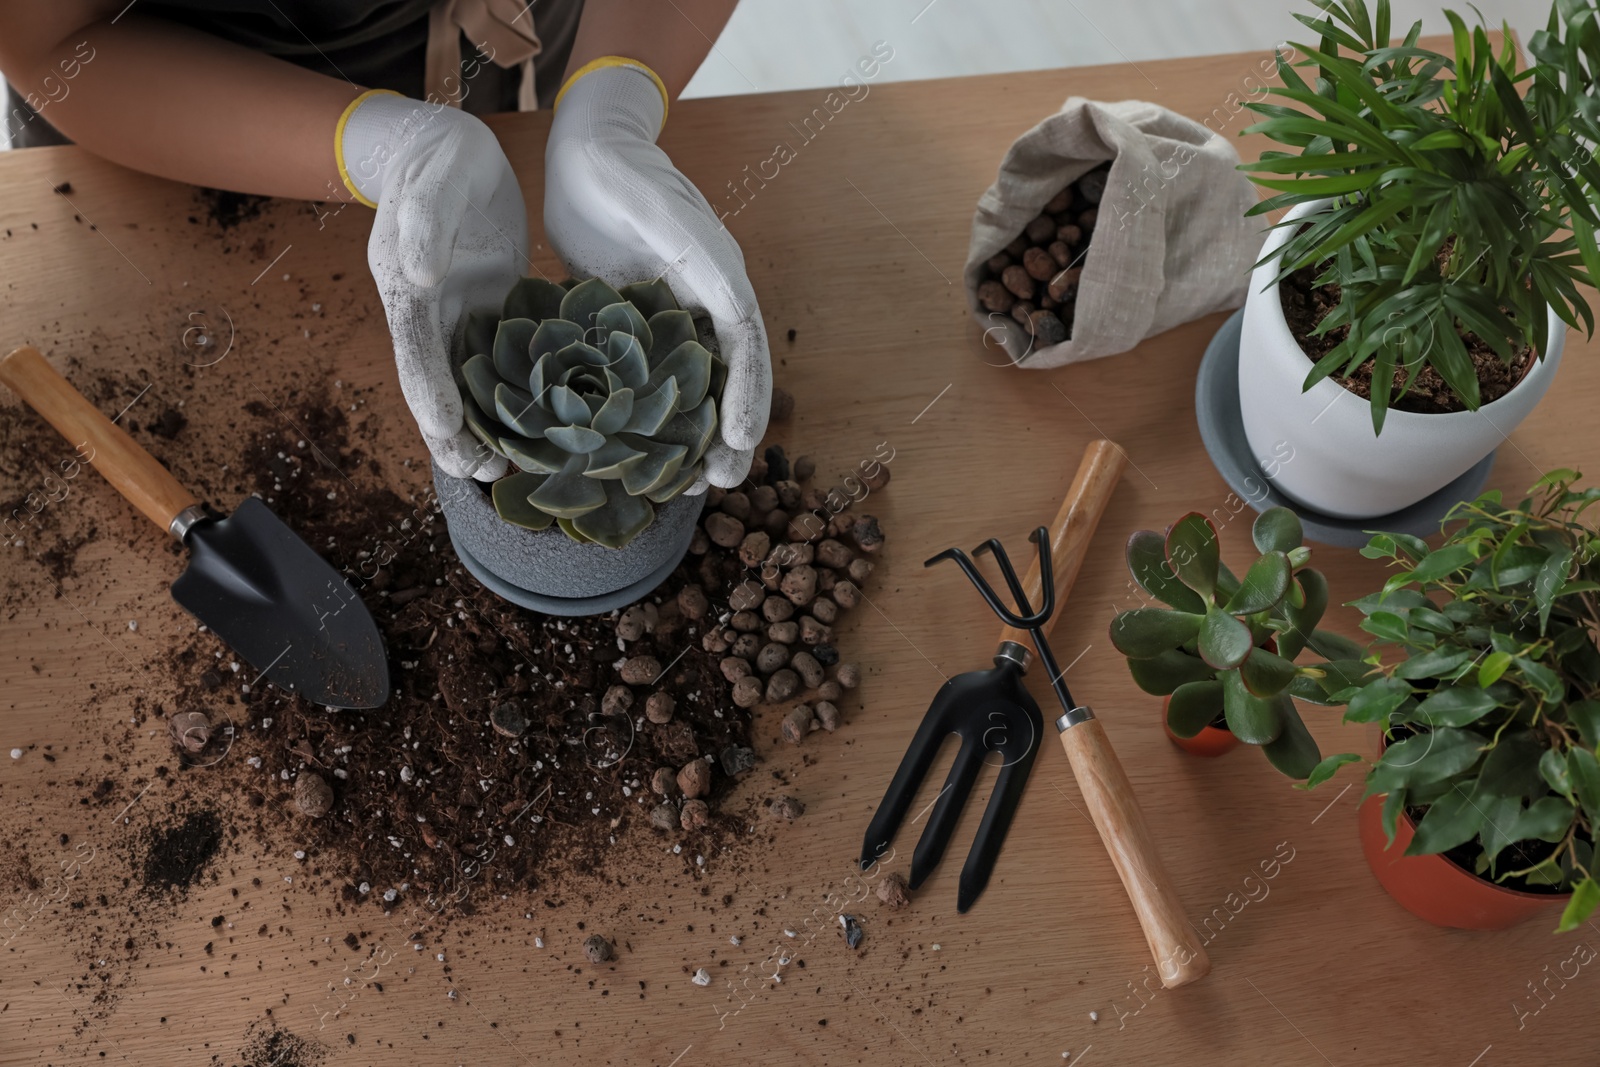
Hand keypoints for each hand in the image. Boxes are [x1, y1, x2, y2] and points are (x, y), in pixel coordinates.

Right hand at [344, 91, 526, 480]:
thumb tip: (418, 274)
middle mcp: (427, 308)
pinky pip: (496, 361)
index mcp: (406, 283)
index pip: (416, 346)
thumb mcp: (436, 177)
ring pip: (465, 380)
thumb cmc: (441, 158)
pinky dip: (508, 397)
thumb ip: (425, 221)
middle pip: (435, 379)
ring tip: (501, 471)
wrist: (449, 147)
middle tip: (477, 474)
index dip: (428, 390)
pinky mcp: (488, 308)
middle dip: (452, 431)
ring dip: (480, 426)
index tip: (446, 432)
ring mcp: (457, 312)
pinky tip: (532, 429)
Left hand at [543, 63, 769, 489]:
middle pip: (725, 378)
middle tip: (718, 484)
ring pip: (689, 387)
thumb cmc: (620, 171)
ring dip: (690, 437)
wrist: (587, 151)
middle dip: (726, 434)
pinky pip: (648, 380)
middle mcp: (702, 303)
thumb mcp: (657, 209)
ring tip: (683, 486)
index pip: (744, 348)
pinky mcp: (634, 324)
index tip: (738, 443)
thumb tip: (735, 307)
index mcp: (718, 279)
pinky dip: (648, 418)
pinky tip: (634, 453)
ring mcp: (670, 316)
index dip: (747, 397)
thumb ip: (693, 253)